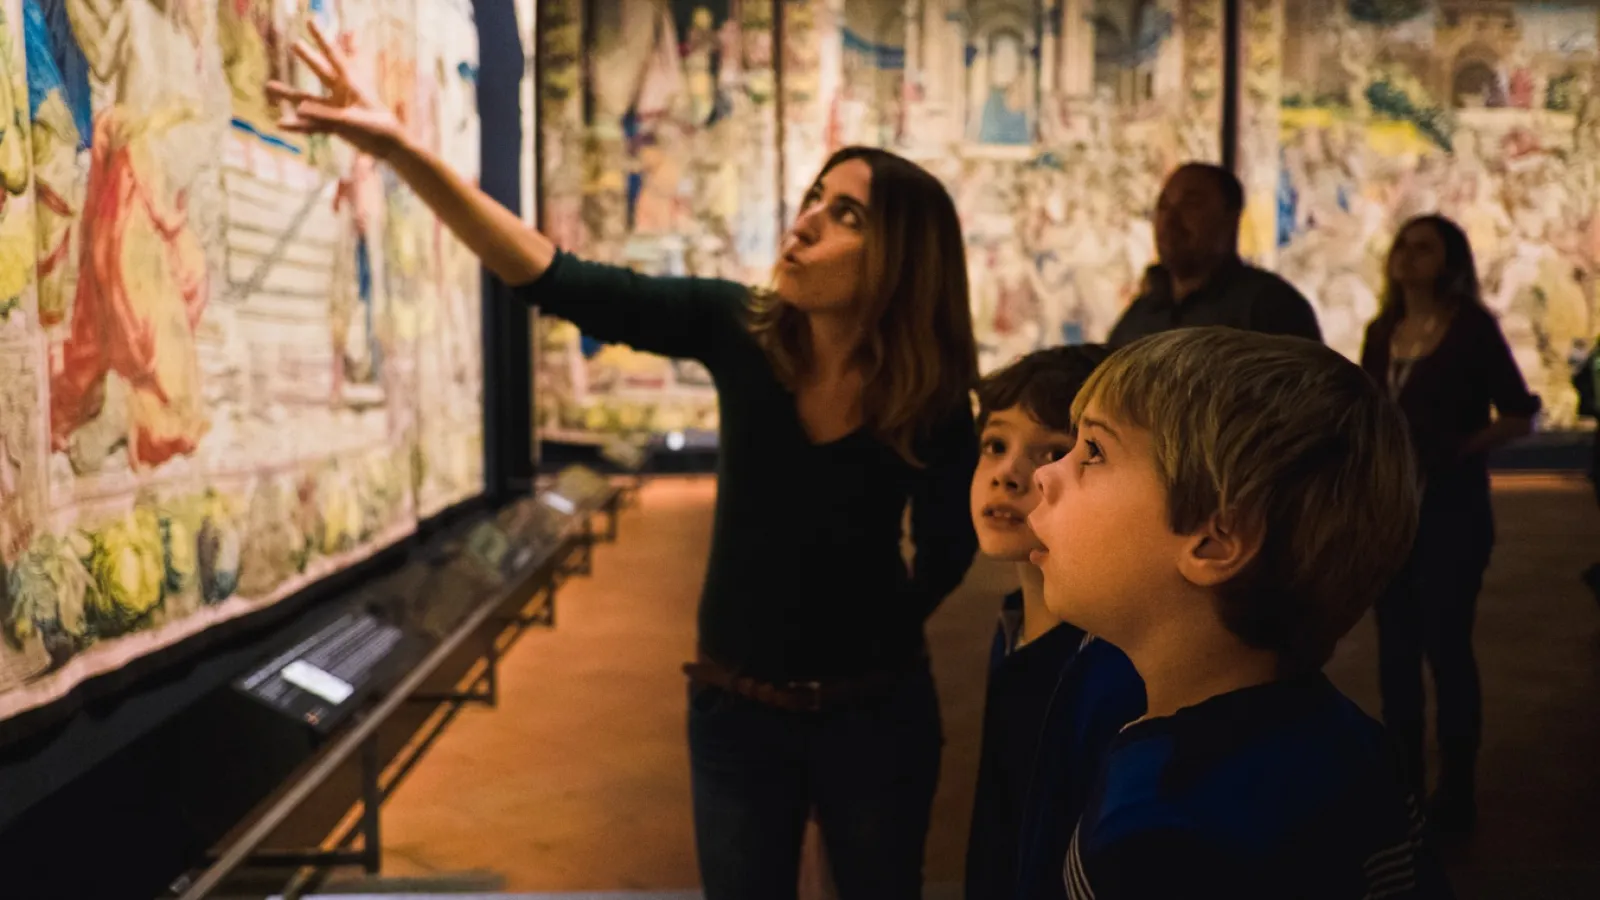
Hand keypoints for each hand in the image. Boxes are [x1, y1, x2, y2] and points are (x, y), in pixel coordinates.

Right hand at [265, 20, 403, 159]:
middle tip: (295, 43)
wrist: (389, 145)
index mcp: (351, 83)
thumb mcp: (351, 121)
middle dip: (309, 57)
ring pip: (308, 98)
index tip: (310, 20)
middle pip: (321, 70)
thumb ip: (325, 115)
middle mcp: (341, 92)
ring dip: (289, 93)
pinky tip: (280, 125)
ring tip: (269, 85)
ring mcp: (336, 108)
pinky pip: (311, 124)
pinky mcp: (333, 124)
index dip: (321, 37)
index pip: (334, 56)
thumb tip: (298, 109)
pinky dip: (297, 125)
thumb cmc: (376, 128)